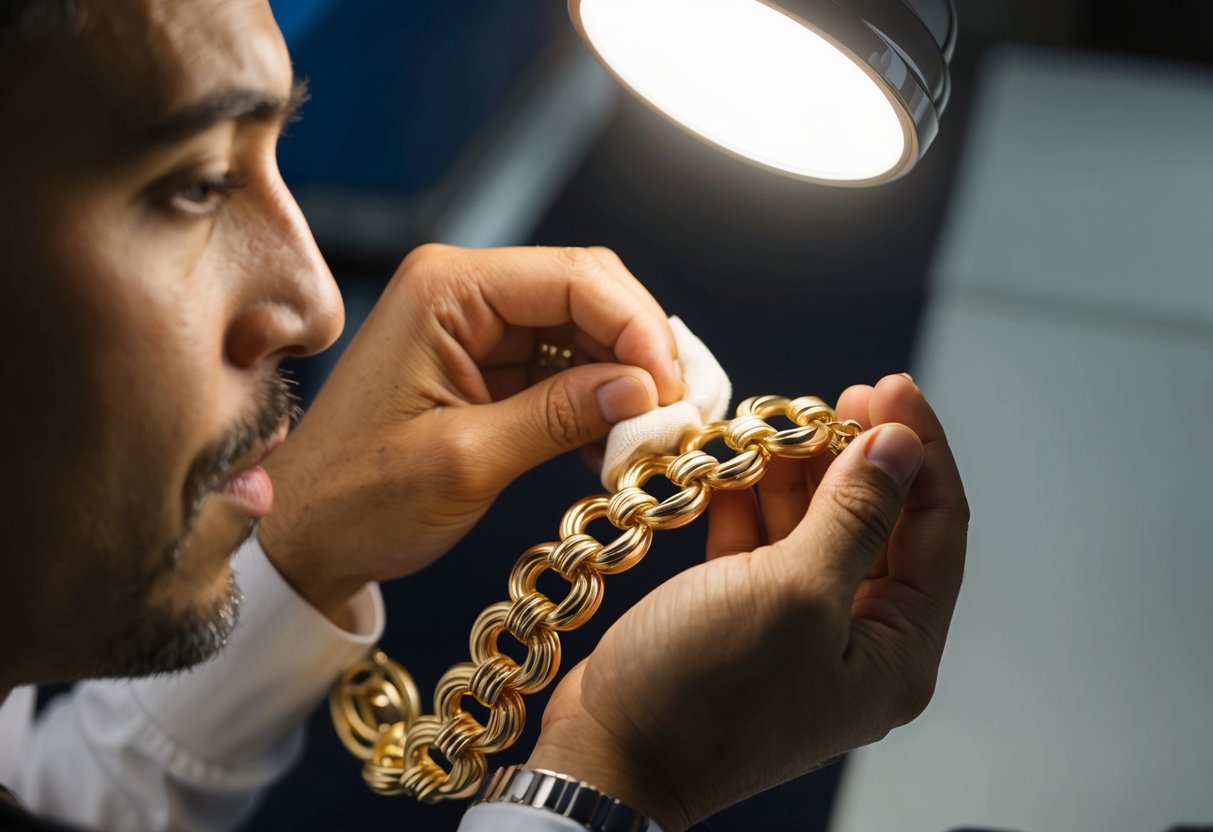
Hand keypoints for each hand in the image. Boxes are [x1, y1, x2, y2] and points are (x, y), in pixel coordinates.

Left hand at [258, 244, 683, 621]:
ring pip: (585, 330)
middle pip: (589, 293)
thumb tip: (645, 391)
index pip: (575, 276)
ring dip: (625, 380)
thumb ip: (558, 415)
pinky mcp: (487, 365)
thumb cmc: (358, 499)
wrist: (307, 537)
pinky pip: (565, 367)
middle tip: (673, 415)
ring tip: (649, 438)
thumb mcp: (465, 460)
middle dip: (639, 350)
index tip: (672, 393)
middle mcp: (464, 290)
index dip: (638, 328)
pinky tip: (614, 445)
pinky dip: (598, 401)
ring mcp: (477, 327)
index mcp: (447, 288)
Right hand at [526, 374, 968, 830]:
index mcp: (896, 652)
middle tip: (840, 397)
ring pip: (818, 525)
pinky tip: (737, 461)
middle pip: (880, 522)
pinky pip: (764, 541)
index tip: (891, 388)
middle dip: (858, 455)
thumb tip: (902, 447)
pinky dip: (753, 498)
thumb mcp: (791, 594)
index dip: (921, 452)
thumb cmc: (703, 694)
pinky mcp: (743, 613)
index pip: (938, 530)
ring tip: (780, 422)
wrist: (608, 752)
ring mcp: (797, 625)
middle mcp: (856, 639)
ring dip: (801, 470)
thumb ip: (855, 516)